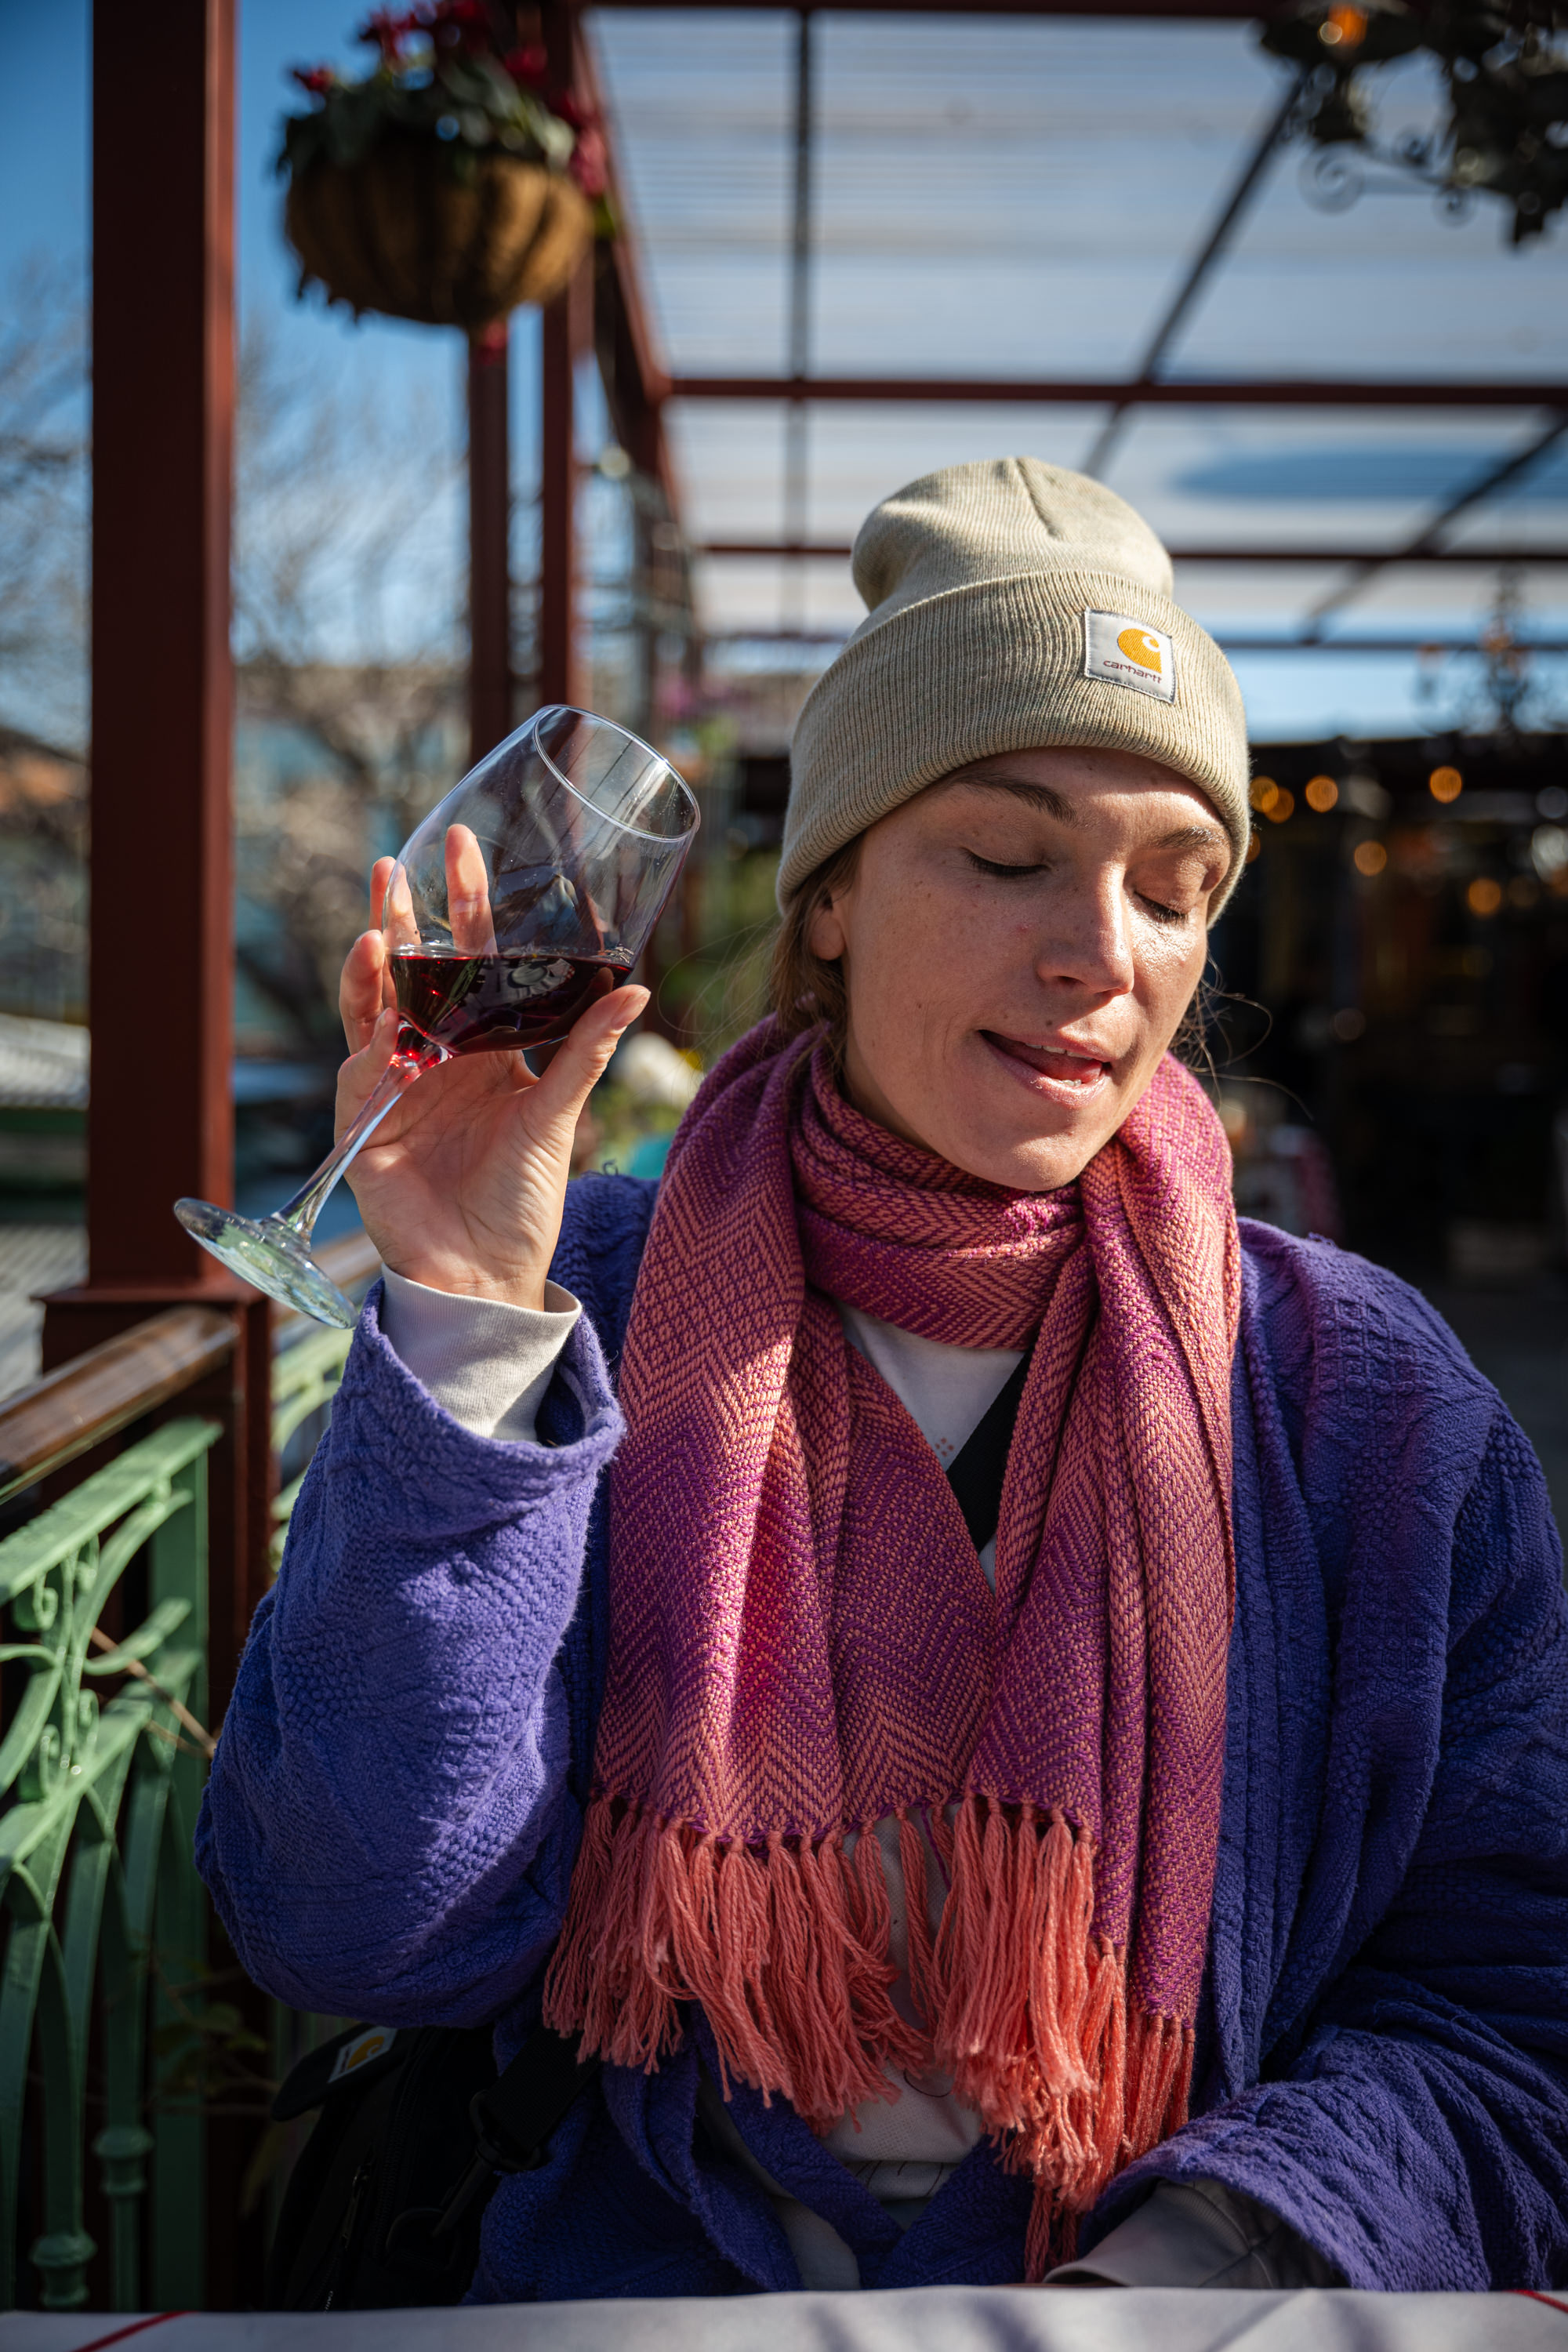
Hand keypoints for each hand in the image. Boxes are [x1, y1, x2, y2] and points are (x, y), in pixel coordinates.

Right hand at [335, 856, 647, 1309]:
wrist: (485, 1272)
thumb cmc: (523, 1199)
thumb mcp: (558, 1116)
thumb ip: (586, 1050)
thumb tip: (636, 989)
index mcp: (483, 1046)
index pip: (471, 960)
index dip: (464, 906)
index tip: (464, 848)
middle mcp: (433, 1055)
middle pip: (411, 970)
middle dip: (402, 914)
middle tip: (401, 859)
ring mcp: (392, 1084)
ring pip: (374, 1005)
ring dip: (372, 962)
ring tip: (378, 920)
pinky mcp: (364, 1120)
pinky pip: (359, 1063)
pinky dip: (365, 1028)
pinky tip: (374, 994)